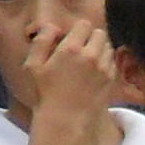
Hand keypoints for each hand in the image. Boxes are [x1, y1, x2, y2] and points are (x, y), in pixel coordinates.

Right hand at [20, 15, 122, 144]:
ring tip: (87, 61)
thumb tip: (53, 26)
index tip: (71, 40)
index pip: (84, 25)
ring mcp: (104, 67)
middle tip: (80, 49)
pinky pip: (112, 61)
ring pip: (108, 46)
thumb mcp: (32, 66)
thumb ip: (41, 41)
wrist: (65, 120)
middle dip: (90, 38)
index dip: (77, 31)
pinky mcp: (112, 78)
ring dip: (99, 49)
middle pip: (99, 33)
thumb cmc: (45, 94)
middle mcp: (90, 56)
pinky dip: (105, 62)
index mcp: (70, 49)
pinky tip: (93, 72)